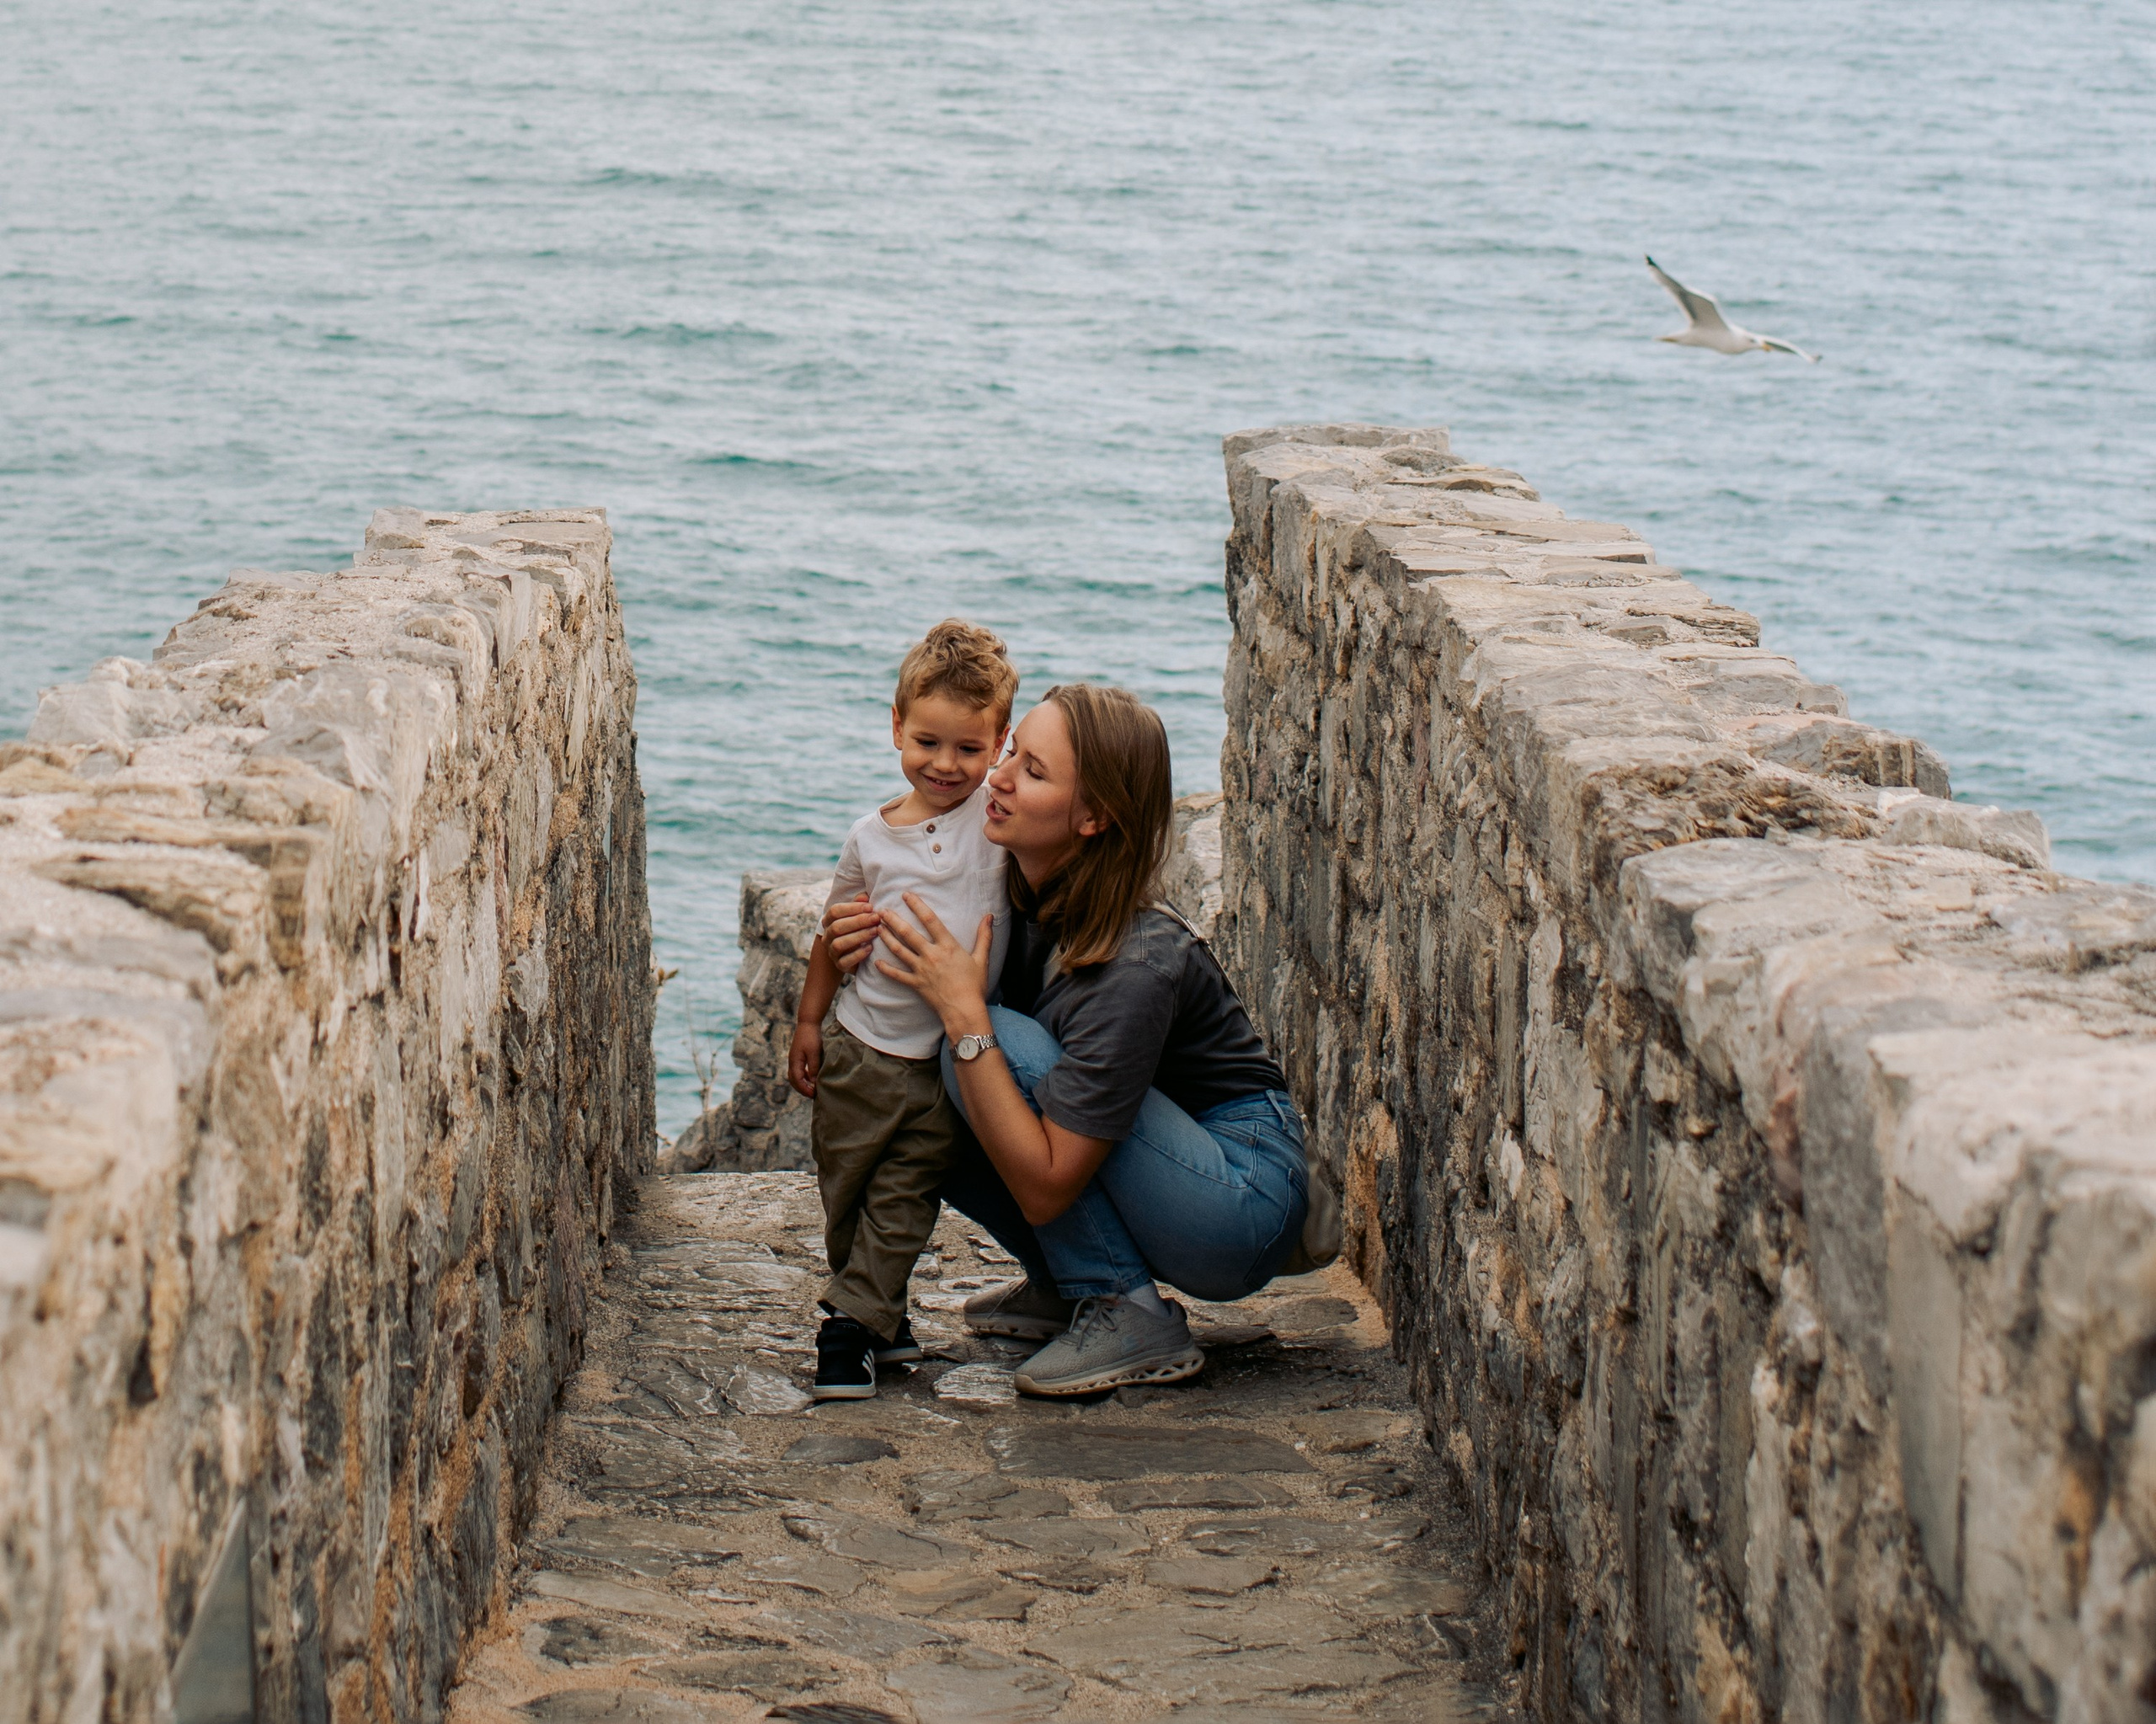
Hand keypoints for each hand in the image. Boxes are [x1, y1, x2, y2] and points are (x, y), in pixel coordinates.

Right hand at [787, 1021, 823, 1097]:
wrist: (808, 1023)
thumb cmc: (811, 1037)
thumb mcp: (814, 1053)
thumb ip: (814, 1068)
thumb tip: (814, 1082)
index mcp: (794, 1062)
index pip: (797, 1081)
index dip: (805, 1089)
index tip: (814, 1094)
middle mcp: (792, 1062)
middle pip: (794, 1081)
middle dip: (802, 1089)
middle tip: (813, 1095)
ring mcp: (794, 1059)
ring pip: (795, 1076)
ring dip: (802, 1084)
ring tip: (812, 1089)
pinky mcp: (798, 1056)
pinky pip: (799, 1071)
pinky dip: (804, 1077)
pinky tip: (812, 1078)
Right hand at [822, 894, 881, 973]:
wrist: (852, 955)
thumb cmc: (857, 929)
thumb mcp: (857, 916)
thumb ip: (859, 905)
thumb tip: (864, 896)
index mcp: (829, 921)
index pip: (835, 911)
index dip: (852, 908)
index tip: (870, 906)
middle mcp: (827, 936)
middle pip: (837, 927)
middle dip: (858, 921)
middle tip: (876, 918)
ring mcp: (831, 951)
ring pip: (839, 943)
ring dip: (858, 936)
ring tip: (875, 931)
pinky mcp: (840, 965)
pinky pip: (845, 961)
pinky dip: (858, 954)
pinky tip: (870, 948)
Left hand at [874, 894, 994, 1034]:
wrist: (964, 1010)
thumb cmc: (975, 985)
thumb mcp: (982, 959)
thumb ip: (984, 936)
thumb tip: (989, 916)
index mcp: (947, 946)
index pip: (930, 920)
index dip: (917, 905)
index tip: (906, 895)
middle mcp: (931, 955)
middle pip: (908, 933)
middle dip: (893, 920)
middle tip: (881, 910)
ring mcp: (921, 969)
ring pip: (899, 950)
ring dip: (886, 938)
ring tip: (876, 928)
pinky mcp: (916, 984)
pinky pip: (897, 975)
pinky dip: (886, 969)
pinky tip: (876, 962)